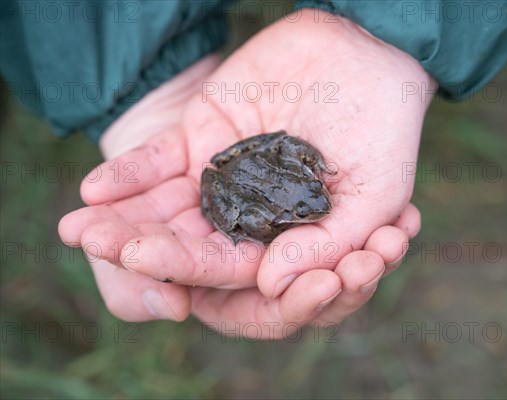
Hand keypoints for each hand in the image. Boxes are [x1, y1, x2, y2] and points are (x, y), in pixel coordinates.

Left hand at [59, 10, 433, 337]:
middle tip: (104, 247)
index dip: (196, 271)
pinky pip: (160, 160)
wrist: (369, 56)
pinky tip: (95, 189)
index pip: (237, 270)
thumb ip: (327, 243)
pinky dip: (131, 173)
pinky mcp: (205, 136)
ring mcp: (223, 177)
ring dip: (123, 218)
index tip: (155, 271)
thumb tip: (269, 284)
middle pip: (191, 243)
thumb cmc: (384, 132)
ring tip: (79, 229)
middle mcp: (249, 215)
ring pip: (167, 207)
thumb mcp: (374, 197)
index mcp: (286, 241)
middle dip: (148, 248)